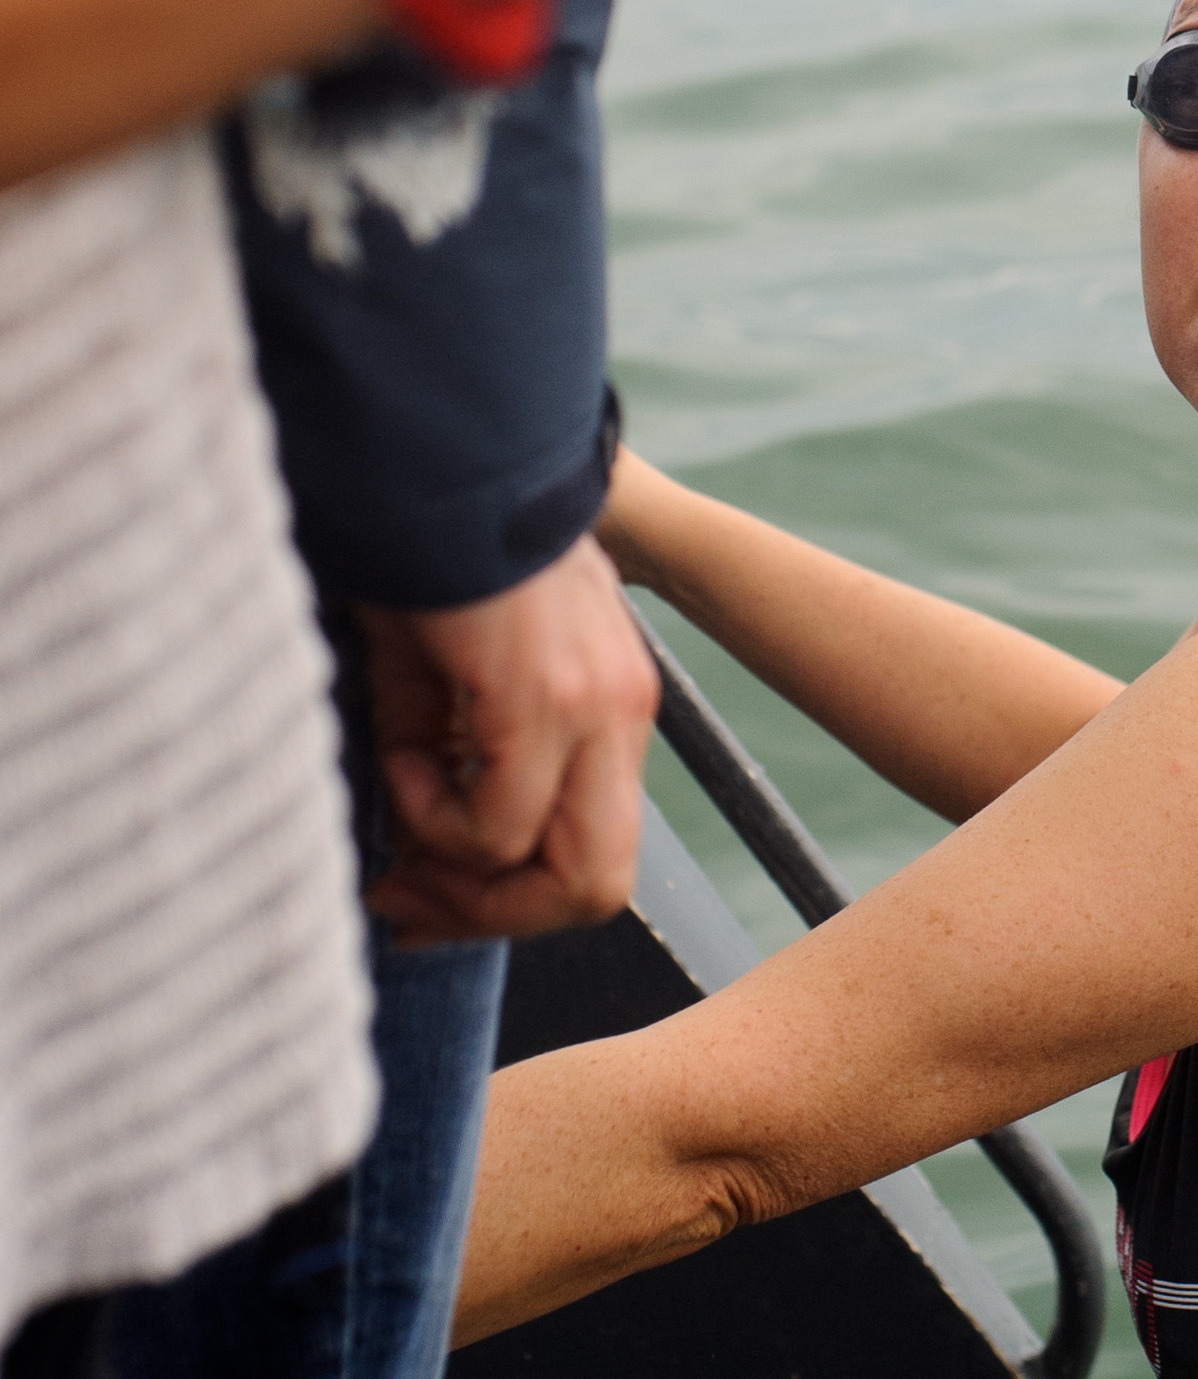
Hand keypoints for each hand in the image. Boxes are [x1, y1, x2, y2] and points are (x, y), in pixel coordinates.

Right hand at [361, 534, 661, 947]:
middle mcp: (620, 715)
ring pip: (569, 877)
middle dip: (491, 916)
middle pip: (595, 888)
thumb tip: (412, 853)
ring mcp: (595, 709)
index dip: (503, 899)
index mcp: (608, 707)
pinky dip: (433, 819)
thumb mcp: (449, 673)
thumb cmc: (436, 553)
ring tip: (398, 837)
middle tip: (405, 898)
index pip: (591, 853)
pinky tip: (397, 759)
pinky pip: (497, 826)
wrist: (437, 462)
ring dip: (465, 885)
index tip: (417, 895)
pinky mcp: (546, 699)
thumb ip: (448, 761)